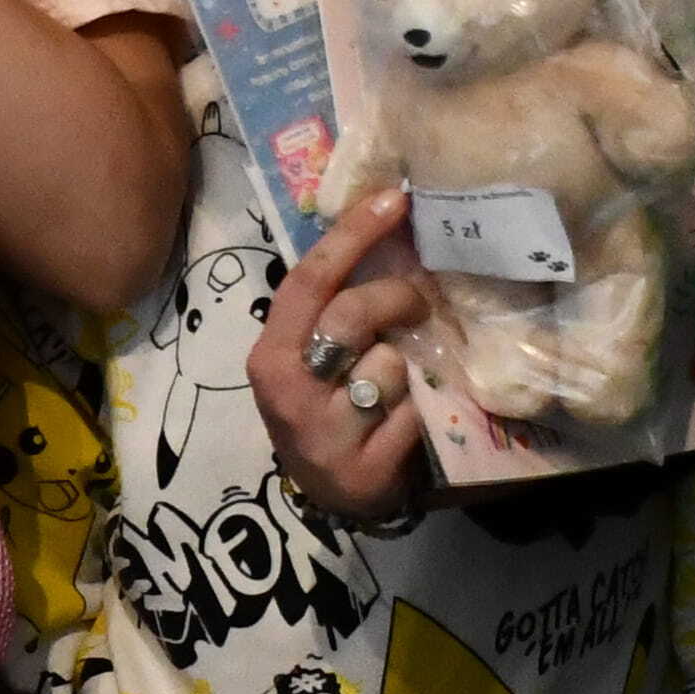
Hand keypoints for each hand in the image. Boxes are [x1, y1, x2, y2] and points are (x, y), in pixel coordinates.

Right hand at [250, 196, 436, 518]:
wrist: (334, 495)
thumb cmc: (326, 408)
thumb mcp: (310, 359)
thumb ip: (331, 307)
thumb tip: (383, 224)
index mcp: (271, 354)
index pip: (310, 280)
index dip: (353, 234)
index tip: (396, 198)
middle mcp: (288, 392)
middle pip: (352, 317)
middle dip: (396, 298)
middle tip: (419, 301)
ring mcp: (325, 433)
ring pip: (390, 365)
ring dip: (408, 367)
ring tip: (399, 382)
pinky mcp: (366, 467)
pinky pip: (414, 411)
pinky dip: (423, 408)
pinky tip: (412, 419)